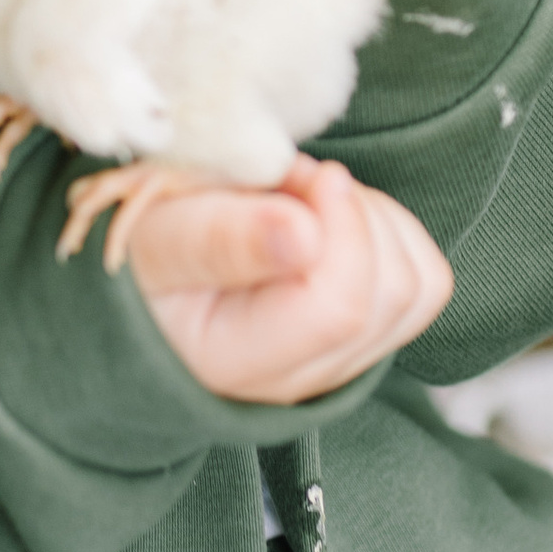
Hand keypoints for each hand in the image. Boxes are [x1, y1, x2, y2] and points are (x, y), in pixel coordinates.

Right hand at [126, 155, 452, 403]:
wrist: (133, 298)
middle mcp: (298, 377)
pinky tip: (328, 217)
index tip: (303, 173)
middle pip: (393, 292)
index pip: (343, 306)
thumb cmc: (133, 262)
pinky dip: (390, 232)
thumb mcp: (149, 239)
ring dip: (375, 218)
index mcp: (238, 359)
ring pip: (417, 285)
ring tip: (306, 198)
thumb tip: (305, 231)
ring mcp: (335, 364)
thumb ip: (218, 237)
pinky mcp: (358, 339)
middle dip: (355, 211)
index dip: (344, 223)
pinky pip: (419, 282)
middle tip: (289, 181)